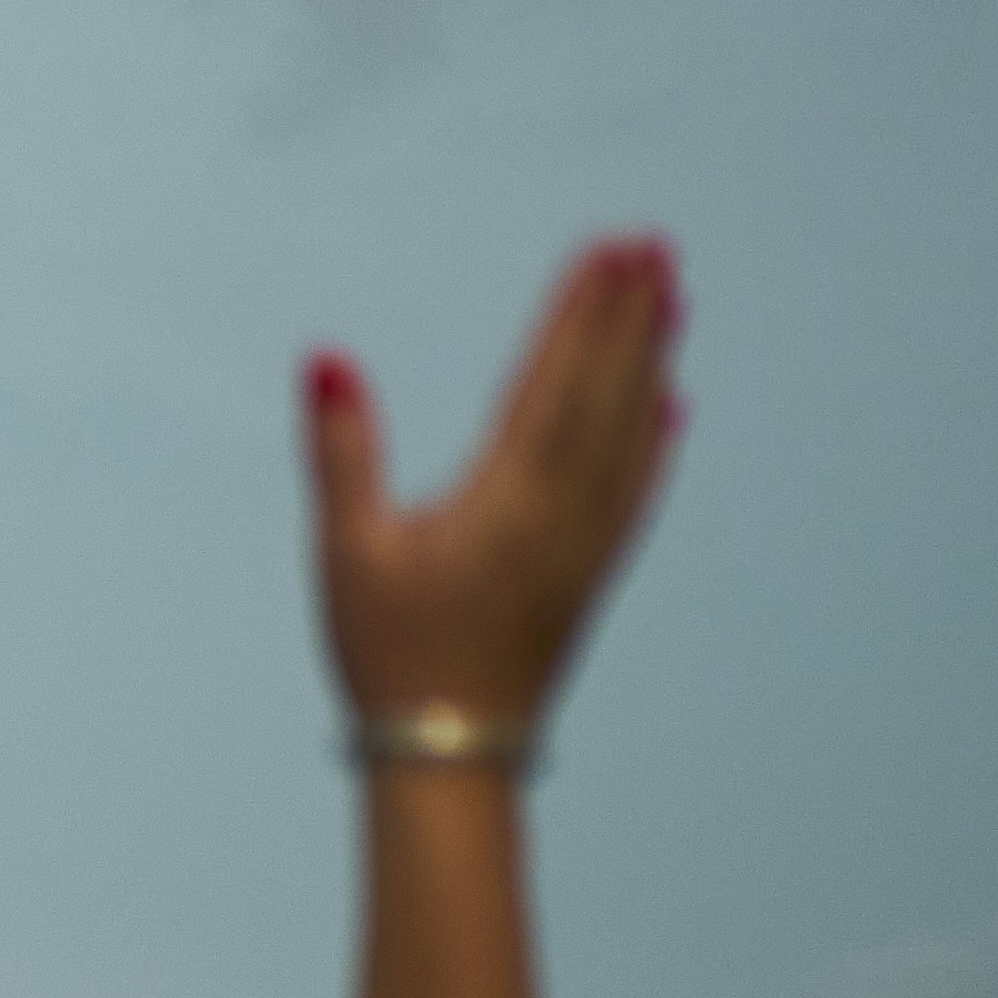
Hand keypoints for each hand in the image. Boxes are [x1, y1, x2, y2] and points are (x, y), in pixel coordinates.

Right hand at [304, 238, 683, 732]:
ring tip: (671, 299)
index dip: (580, 313)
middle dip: (628, 317)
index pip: (554, 382)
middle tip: (654, 245)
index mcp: (508, 500)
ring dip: (651, 362)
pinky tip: (671, 409)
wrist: (453, 753)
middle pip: (607, 395)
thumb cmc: (388, 651)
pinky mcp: (592, 572)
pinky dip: (656, 442)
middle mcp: (565, 513)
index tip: (607, 250)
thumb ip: (341, 449)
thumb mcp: (345, 550)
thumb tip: (326, 357)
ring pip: (633, 434)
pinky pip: (637, 491)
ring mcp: (588, 544)